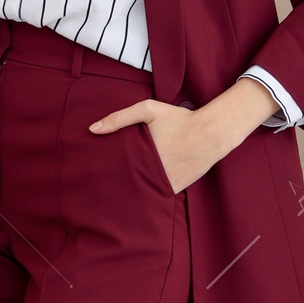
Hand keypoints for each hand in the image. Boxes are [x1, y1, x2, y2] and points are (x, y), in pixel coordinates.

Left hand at [89, 76, 278, 191]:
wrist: (211, 132)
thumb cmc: (179, 118)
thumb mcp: (148, 109)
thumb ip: (119, 118)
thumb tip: (92, 129)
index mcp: (141, 153)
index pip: (115, 167)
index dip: (104, 170)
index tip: (95, 171)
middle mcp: (151, 170)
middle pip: (126, 180)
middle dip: (115, 181)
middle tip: (102, 182)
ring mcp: (164, 181)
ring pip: (141, 189)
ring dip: (132, 188)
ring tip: (118, 189)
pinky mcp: (175, 187)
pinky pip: (157, 193)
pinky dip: (150, 192)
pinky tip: (141, 189)